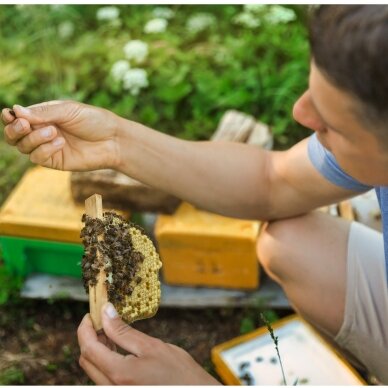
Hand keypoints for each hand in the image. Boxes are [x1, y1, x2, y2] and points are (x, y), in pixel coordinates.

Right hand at [1, 101, 121, 170]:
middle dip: (14, 130)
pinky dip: (44, 150)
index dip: (10, 117)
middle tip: (23, 124)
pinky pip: (38, 158)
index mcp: (44, 116)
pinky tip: (60, 143)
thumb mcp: (68, 111)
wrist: (113, 140)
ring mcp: (48, 147)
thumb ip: (43, 113)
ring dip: (33, 138)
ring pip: (23, 147)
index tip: (9, 114)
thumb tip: (15, 110)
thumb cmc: (94, 121)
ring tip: (53, 132)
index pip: (18, 118)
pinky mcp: (55, 161)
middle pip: (14, 135)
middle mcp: (42, 131)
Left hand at [77, 303, 219, 384]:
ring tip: (111, 331)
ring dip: (97, 348)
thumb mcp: (152, 346)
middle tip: (103, 319)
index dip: (85, 328)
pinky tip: (117, 348)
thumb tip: (106, 313)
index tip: (92, 313)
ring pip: (93, 369)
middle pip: (87, 360)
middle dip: (90, 337)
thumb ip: (124, 332)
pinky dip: (105, 360)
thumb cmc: (178, 372)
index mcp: (119, 375)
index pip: (88, 348)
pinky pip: (103, 377)